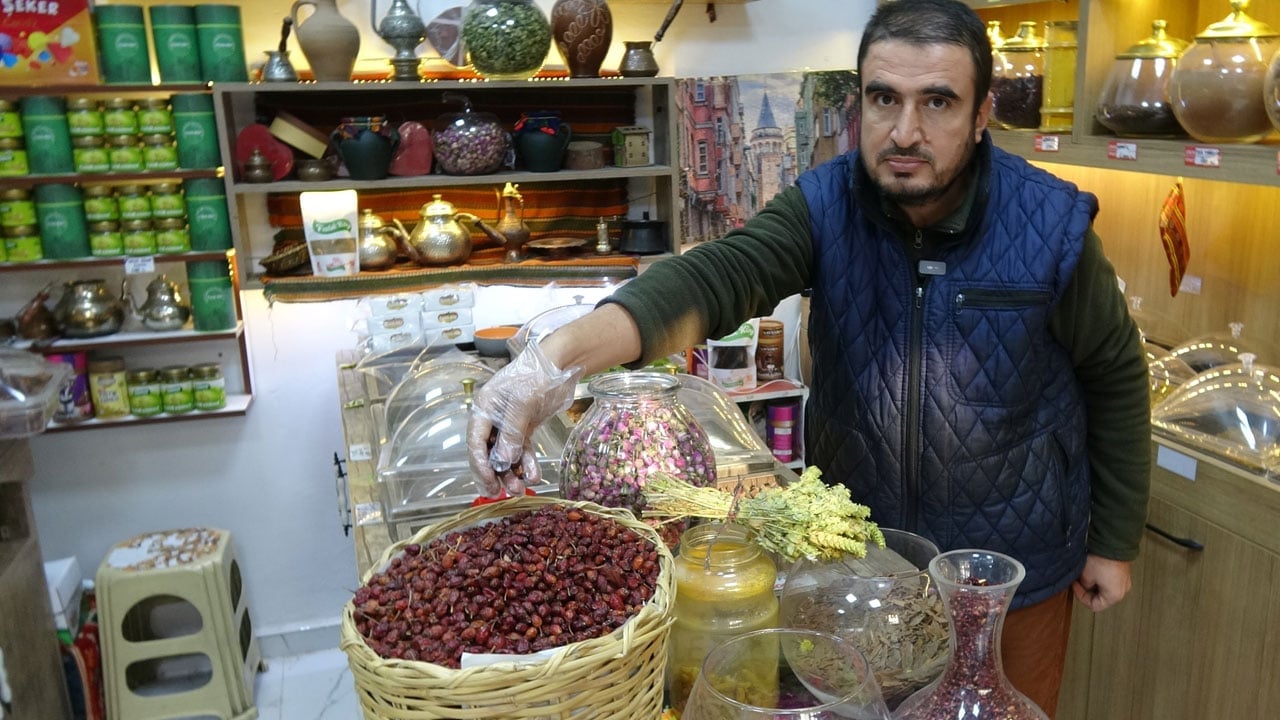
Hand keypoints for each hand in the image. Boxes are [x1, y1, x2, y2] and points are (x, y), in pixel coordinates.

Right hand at [467, 341, 581, 496]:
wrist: (560, 364)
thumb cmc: (536, 376)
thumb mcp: (522, 403)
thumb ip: (512, 432)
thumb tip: (504, 461)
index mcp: (483, 407)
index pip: (475, 441)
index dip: (479, 464)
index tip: (488, 482)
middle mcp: (492, 417)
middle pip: (487, 452)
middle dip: (493, 474)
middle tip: (497, 493)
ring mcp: (509, 423)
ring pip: (505, 454)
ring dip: (512, 473)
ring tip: (520, 489)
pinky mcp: (525, 427)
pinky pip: (522, 449)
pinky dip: (527, 463)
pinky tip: (534, 475)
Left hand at [1072, 554, 1131, 611]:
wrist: (1112, 543)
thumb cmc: (1101, 561)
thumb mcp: (1086, 576)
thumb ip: (1084, 586)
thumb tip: (1085, 586)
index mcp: (1114, 597)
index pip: (1094, 605)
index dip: (1081, 597)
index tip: (1075, 586)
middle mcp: (1122, 592)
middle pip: (1101, 598)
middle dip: (1088, 591)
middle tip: (1079, 581)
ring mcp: (1124, 582)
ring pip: (1105, 589)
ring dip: (1094, 584)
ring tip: (1086, 575)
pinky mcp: (1123, 574)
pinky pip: (1110, 581)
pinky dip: (1101, 579)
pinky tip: (1094, 571)